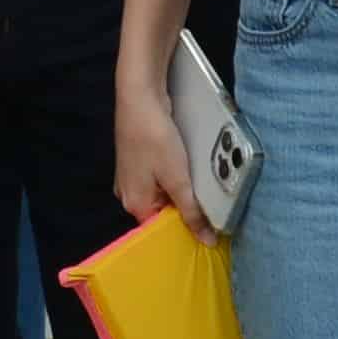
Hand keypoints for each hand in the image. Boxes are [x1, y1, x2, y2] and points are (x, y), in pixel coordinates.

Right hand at [112, 60, 195, 226]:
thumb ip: (192, 212)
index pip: (162, 229)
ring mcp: (132, 176)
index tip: (208, 227)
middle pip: (162, 212)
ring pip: (162, 193)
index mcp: (135, 204)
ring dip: (181, 189)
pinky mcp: (139, 160)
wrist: (140, 97)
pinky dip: (174, 175)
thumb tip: (206, 240)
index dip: (186, 229)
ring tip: (197, 180)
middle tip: (208, 202)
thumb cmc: (154, 139)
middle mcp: (128, 194)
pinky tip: (185, 164)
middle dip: (185, 207)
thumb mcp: (178, 180)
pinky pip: (160, 177)